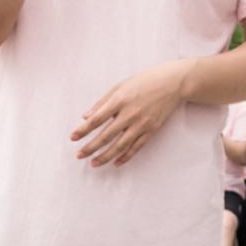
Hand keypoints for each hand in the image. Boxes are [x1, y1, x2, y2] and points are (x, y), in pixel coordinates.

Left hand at [70, 62, 193, 167]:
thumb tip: (86, 116)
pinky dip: (126, 156)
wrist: (173, 83)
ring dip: (105, 156)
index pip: (97, 119)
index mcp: (120, 100)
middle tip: (79, 155)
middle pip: (106, 135)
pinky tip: (116, 162)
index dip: (83, 130)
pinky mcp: (151, 130)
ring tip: (94, 163)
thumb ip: (102, 102)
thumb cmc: (145, 81)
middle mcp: (130, 114)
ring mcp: (142, 124)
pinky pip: (136, 147)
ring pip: (120, 145)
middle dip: (91, 147)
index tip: (73, 138)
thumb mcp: (120, 85)